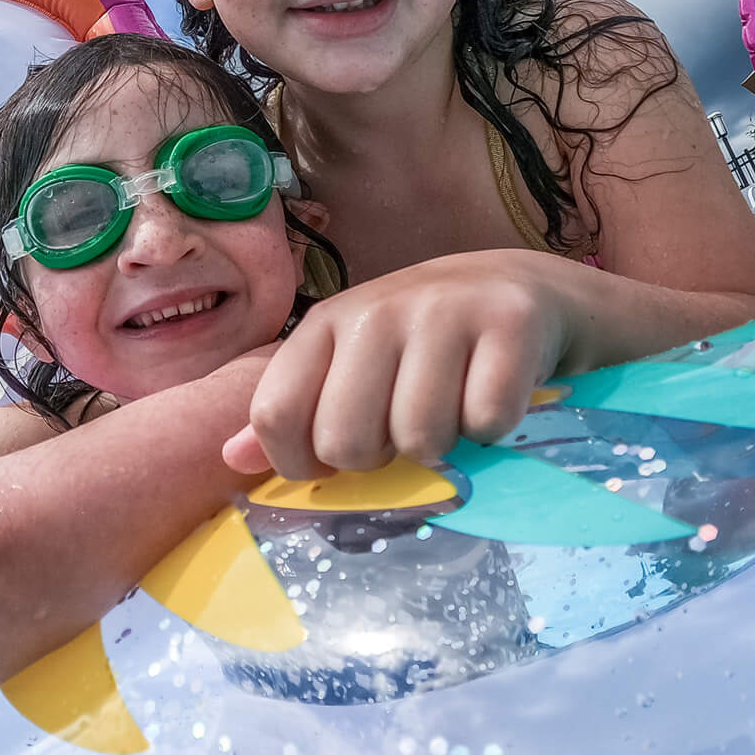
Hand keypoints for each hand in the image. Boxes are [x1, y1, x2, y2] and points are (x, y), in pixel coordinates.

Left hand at [220, 253, 585, 478]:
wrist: (524, 291)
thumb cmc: (424, 344)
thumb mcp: (350, 364)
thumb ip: (293, 408)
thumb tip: (231, 457)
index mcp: (327, 322)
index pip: (276, 415)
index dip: (301, 463)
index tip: (336, 461)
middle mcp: (378, 310)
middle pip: (346, 442)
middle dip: (379, 459)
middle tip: (405, 428)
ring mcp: (446, 313)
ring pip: (420, 440)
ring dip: (442, 447)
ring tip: (452, 409)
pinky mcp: (511, 325)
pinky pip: (487, 423)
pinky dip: (495, 431)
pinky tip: (493, 397)